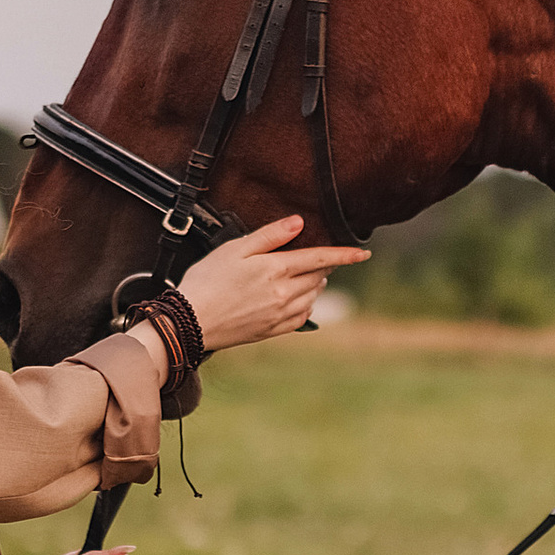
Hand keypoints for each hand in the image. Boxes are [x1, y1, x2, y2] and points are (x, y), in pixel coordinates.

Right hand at [177, 215, 368, 355]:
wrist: (190, 322)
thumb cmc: (208, 280)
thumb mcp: (234, 249)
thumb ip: (269, 235)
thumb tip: (299, 223)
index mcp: (276, 269)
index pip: (320, 258)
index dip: (345, 255)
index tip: (364, 253)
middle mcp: (284, 293)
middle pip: (319, 277)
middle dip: (323, 266)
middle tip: (315, 258)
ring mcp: (280, 314)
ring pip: (313, 297)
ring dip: (315, 285)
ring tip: (302, 276)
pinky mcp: (273, 330)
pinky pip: (303, 317)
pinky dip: (306, 305)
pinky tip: (295, 299)